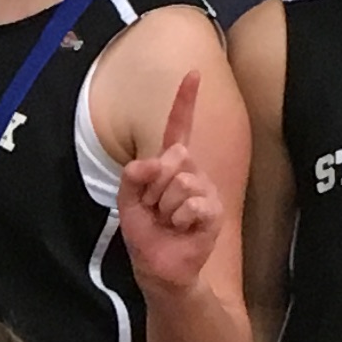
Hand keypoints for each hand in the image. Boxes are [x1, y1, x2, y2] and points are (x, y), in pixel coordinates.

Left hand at [116, 74, 224, 289]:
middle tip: (155, 208)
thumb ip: (132, 176)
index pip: (178, 128)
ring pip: (180, 182)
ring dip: (164, 207)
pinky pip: (192, 203)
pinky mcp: (213, 210)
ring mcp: (205, 189)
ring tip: (168, 221)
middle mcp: (192, 171)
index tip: (193, 73)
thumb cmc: (147, 233)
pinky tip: (181, 229)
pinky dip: (178, 220)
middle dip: (153, 186)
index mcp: (171, 165)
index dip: (185, 101)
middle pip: (173, 156)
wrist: (159, 268)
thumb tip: (150, 163)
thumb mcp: (128, 201)